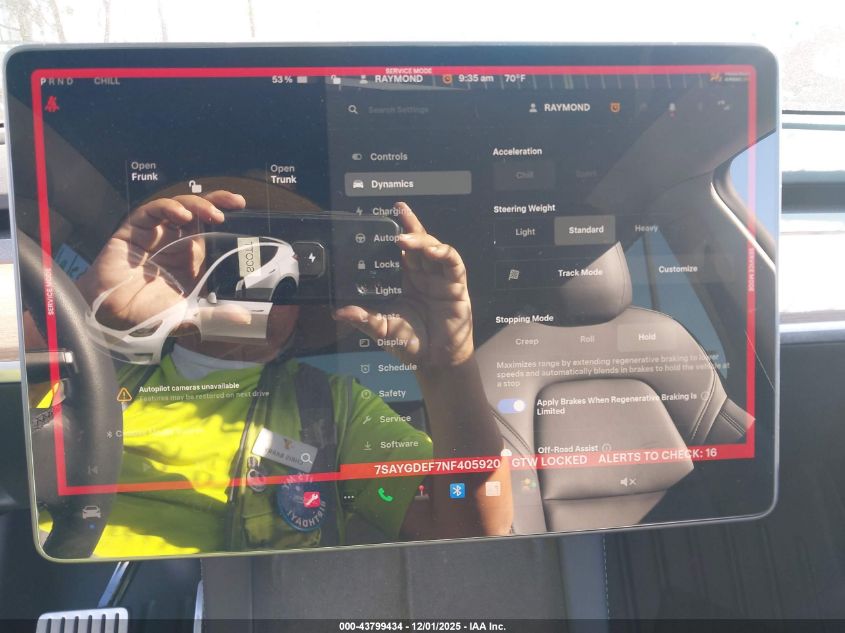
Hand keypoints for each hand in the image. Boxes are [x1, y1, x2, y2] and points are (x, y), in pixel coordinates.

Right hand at [77, 190, 244, 329]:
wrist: (113, 318)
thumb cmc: (150, 317)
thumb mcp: (189, 316)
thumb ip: (215, 315)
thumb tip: (244, 319)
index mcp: (191, 259)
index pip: (212, 230)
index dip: (226, 217)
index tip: (243, 209)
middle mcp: (175, 242)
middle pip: (198, 213)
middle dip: (217, 202)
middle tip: (235, 203)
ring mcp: (154, 234)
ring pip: (178, 208)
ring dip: (196, 205)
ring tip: (213, 214)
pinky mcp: (133, 229)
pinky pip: (152, 211)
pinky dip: (168, 208)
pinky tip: (182, 215)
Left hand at [334, 202, 473, 369]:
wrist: (435, 363)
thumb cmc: (411, 344)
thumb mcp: (382, 329)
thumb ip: (364, 318)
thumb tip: (337, 312)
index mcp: (409, 280)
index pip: (405, 249)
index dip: (401, 230)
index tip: (391, 212)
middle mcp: (426, 276)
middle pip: (421, 243)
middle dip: (412, 225)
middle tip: (399, 211)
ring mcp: (443, 280)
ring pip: (436, 249)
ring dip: (423, 240)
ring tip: (405, 238)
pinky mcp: (457, 287)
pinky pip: (453, 264)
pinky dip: (444, 253)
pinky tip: (432, 250)